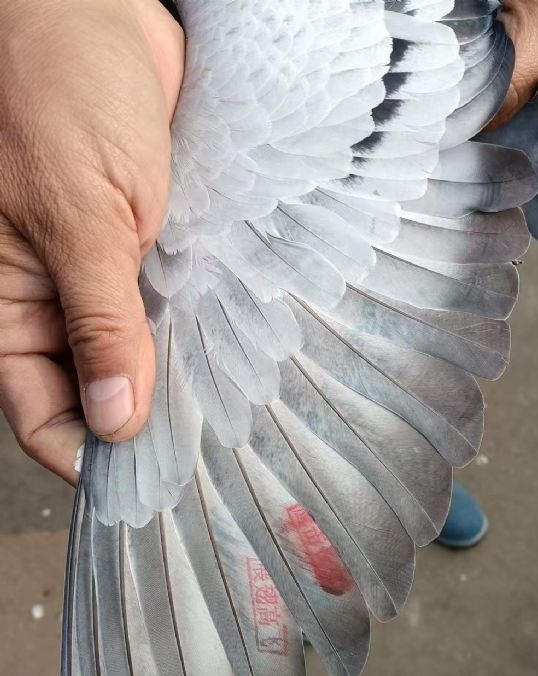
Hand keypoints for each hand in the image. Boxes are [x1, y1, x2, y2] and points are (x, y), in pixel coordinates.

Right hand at [0, 0, 183, 482]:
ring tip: (226, 415)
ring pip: (135, 358)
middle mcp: (51, 302)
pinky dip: (195, 333)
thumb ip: (100, 322)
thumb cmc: (56, 90)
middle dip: (142, 423)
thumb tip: (114, 420)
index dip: (89, 454)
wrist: (96, 11)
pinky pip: (168, 310)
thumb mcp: (78, 216)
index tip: (148, 482)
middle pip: (92, 396)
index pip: (40, 415)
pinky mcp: (145, 251)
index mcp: (8, 307)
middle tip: (203, 455)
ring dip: (175, 381)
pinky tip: (231, 354)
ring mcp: (102, 279)